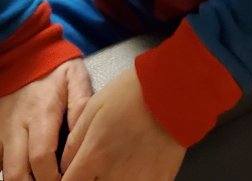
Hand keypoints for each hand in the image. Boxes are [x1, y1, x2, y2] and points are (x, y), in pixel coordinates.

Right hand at [0, 58, 91, 180]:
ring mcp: (3, 132)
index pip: (41, 157)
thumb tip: (85, 135)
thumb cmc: (55, 70)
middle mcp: (17, 126)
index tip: (68, 180)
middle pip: (17, 173)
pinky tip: (29, 172)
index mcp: (41, 113)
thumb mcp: (75, 77)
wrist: (25, 55)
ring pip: (5, 171)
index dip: (53, 178)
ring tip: (43, 179)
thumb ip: (82, 104)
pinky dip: (12, 171)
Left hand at [60, 68, 185, 180]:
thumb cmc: (136, 92)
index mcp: (94, 156)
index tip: (71, 174)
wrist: (176, 89)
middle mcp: (113, 176)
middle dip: (88, 179)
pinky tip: (135, 168)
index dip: (65, 180)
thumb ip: (75, 140)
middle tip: (96, 165)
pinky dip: (133, 180)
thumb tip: (64, 165)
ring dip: (108, 180)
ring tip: (116, 163)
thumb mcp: (96, 106)